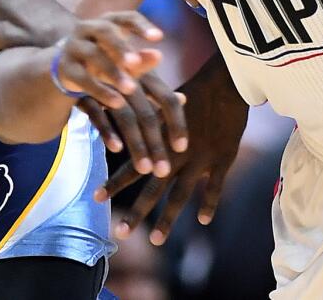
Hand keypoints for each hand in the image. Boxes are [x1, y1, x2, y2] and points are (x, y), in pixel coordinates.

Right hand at [53, 11, 162, 109]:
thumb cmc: (104, 58)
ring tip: (131, 89)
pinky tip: (116, 102)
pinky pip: (82, 77)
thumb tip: (158, 56)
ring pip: (92, 54)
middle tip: (136, 63)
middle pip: (105, 31)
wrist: (68, 69)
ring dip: (112, 72)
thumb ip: (141, 59)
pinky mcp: (65, 66)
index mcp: (108, 22)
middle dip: (121, 47)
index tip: (159, 37)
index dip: (142, 25)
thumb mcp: (124, 59)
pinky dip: (100, 90)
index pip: (126, 17)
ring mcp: (74, 45)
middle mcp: (88, 27)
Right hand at [78, 72, 188, 178]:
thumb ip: (157, 93)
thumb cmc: (115, 71)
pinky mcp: (85, 92)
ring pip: (125, 117)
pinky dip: (108, 131)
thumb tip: (184, 99)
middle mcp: (129, 77)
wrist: (75, 54)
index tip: (181, 149)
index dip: (176, 123)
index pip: (167, 100)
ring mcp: (106, 84)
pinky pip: (97, 114)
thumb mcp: (137, 80)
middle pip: (148, 113)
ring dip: (136, 143)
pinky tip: (116, 149)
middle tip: (163, 171)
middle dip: (156, 144)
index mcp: (146, 74)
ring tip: (144, 169)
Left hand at [96, 57, 248, 243]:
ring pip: (181, 195)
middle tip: (120, 233)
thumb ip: (146, 114)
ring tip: (155, 240)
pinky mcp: (223, 158)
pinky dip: (209, 204)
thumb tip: (119, 111)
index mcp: (160, 140)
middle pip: (153, 188)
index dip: (115, 183)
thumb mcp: (165, 99)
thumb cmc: (196, 87)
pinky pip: (215, 186)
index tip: (96, 198)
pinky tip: (203, 221)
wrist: (227, 82)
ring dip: (167, 219)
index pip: (133, 166)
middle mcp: (177, 153)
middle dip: (136, 212)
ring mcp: (201, 158)